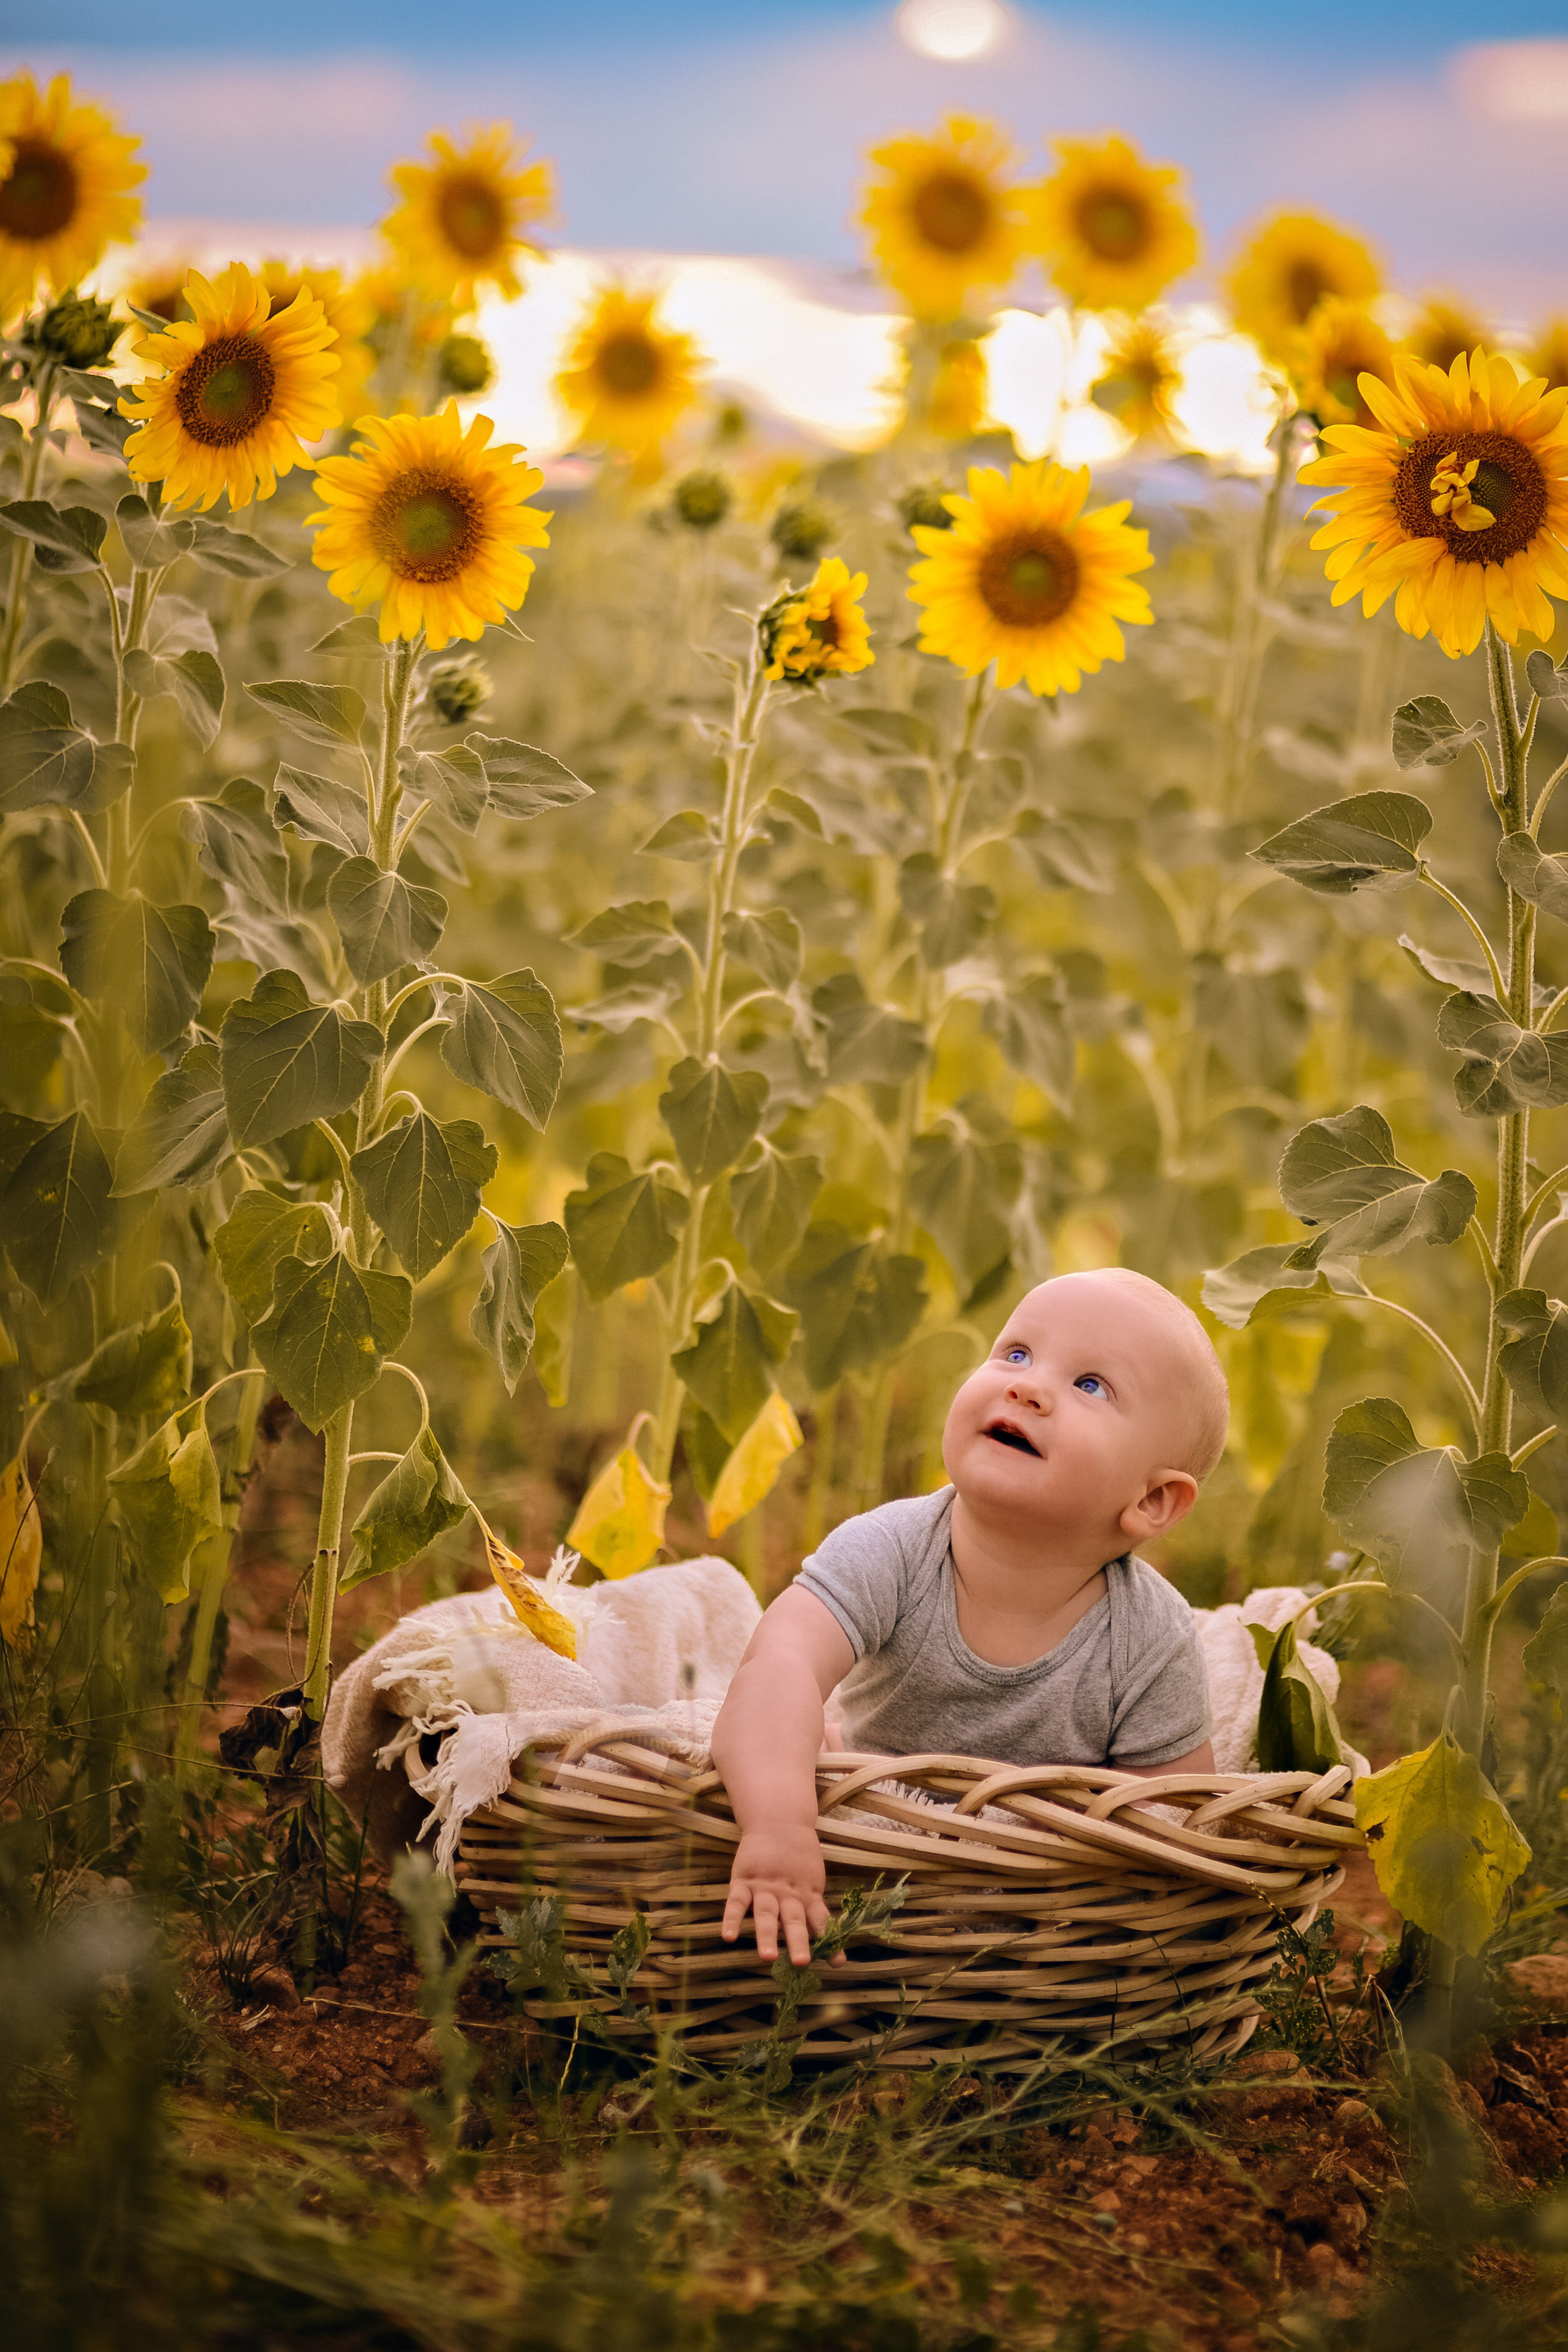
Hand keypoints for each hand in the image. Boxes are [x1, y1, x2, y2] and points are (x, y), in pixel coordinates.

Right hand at [721, 1823, 841, 1966]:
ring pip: (767, 1914)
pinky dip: (732, 1919)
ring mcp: (765, 1887)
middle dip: (798, 1941)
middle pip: (793, 1920)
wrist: (779, 1820)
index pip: (821, 1921)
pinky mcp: (744, 1880)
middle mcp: (788, 1894)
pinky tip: (728, 1936)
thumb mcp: (812, 1880)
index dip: (830, 1941)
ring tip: (768, 1957)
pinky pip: (737, 1902)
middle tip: (801, 1963)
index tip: (838, 1964)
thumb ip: (814, 1908)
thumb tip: (829, 1940)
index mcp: (808, 1895)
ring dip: (767, 1936)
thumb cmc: (798, 1857)